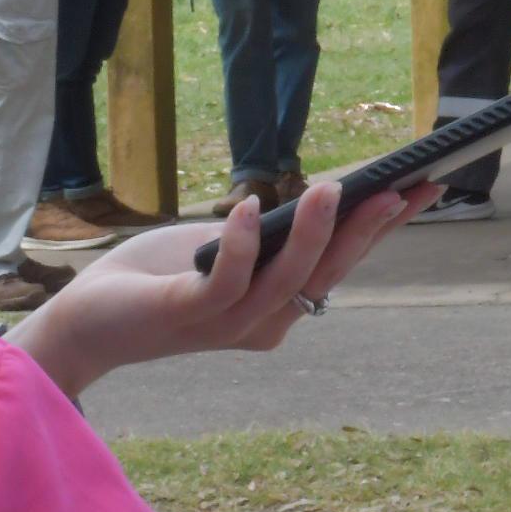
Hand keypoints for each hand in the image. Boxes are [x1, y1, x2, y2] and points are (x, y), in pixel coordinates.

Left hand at [7, 181, 436, 401]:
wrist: (86, 320)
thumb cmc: (156, 276)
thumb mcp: (224, 246)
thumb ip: (268, 234)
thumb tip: (323, 194)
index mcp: (281, 306)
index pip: (343, 261)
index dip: (385, 226)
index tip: (424, 187)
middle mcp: (266, 323)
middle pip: (329, 272)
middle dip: (368, 229)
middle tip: (401, 186)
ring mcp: (229, 325)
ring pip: (287, 279)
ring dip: (313, 232)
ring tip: (331, 187)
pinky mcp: (188, 316)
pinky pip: (227, 282)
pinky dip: (242, 243)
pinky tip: (250, 206)